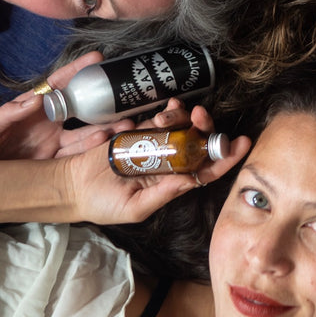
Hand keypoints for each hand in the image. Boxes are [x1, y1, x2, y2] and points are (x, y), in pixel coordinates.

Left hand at [0, 53, 133, 160]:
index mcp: (35, 105)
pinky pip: (75, 154)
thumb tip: (35, 100)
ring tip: (123, 124)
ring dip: (104, 128)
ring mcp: (53, 140)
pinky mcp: (54, 160)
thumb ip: (12, 111)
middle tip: (120, 96)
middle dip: (101, 102)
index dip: (77, 70)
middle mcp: (49, 120)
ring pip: (84, 133)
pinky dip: (90, 148)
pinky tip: (103, 141)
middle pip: (80, 107)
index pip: (59, 83)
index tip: (96, 58)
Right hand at [62, 102, 250, 224]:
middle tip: (200, 116)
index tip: (242, 142)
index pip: (208, 170)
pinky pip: (160, 118)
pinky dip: (167, 111)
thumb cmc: (105, 204)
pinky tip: (165, 110)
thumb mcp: (136, 206)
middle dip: (206, 127)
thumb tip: (192, 179)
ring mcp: (156, 145)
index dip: (227, 157)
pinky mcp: (140, 131)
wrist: (72, 186)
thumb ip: (164, 193)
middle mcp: (170, 162)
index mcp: (175, 182)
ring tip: (171, 114)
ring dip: (183, 117)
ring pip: (182, 127)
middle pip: (198, 142)